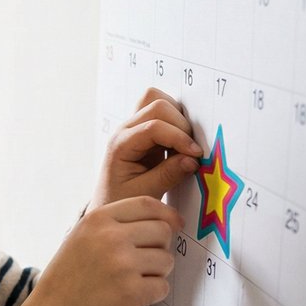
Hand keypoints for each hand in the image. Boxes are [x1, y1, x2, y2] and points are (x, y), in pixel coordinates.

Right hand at [6, 196, 182, 305]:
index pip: (146, 204)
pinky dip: (152, 294)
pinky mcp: (133, 293)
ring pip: (167, 260)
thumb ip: (115, 225)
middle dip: (161, 247)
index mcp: (98, 220)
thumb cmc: (68, 278)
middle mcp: (111, 238)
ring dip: (157, 273)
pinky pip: (163, 287)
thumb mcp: (81, 237)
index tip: (175, 223)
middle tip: (145, 261)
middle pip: (163, 231)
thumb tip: (163, 219)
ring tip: (132, 281)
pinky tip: (131, 297)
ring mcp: (123, 265)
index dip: (166, 213)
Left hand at [93, 88, 201, 208]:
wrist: (109, 203)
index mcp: (121, 144)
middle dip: (181, 124)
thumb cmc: (121, 199)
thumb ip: (168, 175)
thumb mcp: (144, 193)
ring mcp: (135, 127)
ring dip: (178, 119)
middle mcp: (126, 130)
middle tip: (191, 150)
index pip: (153, 127)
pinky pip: (164, 114)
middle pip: (158, 105)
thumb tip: (193, 159)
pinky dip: (177, 124)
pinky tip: (180, 146)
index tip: (196, 154)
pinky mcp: (146, 131)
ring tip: (184, 146)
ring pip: (159, 102)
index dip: (179, 137)